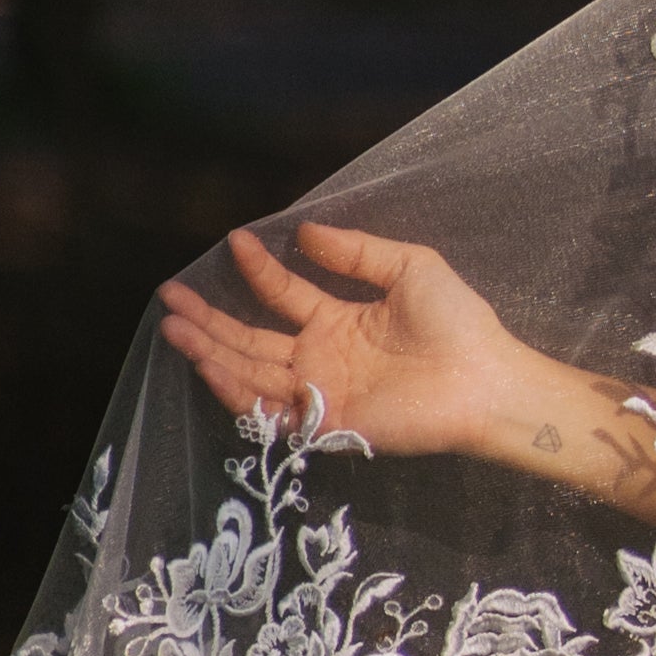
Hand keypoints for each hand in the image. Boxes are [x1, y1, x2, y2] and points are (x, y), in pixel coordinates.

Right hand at [156, 218, 531, 460]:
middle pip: (251, 339)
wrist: (486, 379)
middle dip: (209, 319)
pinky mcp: (325, 425)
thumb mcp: (407, 267)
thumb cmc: (458, 322)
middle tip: (170, 296)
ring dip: (211, 352)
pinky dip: (238, 392)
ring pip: (250, 374)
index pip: (283, 296)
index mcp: (338, 322)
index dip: (257, 270)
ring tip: (174, 327)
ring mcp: (320, 394)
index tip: (235, 241)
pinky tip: (212, 365)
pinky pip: (271, 413)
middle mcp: (321, 359)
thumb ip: (355, 252)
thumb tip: (304, 231)